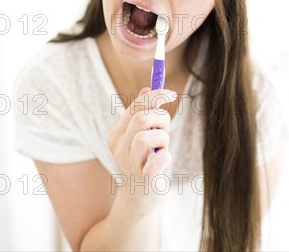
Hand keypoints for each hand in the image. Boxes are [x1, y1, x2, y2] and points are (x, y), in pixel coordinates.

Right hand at [107, 87, 176, 211]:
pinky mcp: (144, 180)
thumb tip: (148, 88)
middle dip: (161, 118)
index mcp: (116, 135)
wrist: (139, 200)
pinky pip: (159, 160)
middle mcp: (119, 148)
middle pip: (141, 118)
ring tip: (162, 148)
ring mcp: (130, 165)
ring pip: (148, 137)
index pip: (136, 106)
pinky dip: (166, 156)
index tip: (171, 94)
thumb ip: (141, 114)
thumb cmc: (142, 163)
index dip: (156, 96)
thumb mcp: (139, 137)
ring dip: (163, 138)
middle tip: (165, 129)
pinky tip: (163, 160)